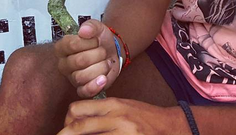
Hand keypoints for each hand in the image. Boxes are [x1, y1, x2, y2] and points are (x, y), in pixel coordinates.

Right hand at [54, 20, 120, 97]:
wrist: (112, 52)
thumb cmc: (100, 40)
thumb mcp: (97, 27)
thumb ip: (91, 26)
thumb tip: (83, 31)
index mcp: (62, 47)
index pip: (72, 44)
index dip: (88, 42)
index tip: (96, 39)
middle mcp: (64, 64)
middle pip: (79, 61)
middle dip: (97, 54)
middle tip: (103, 50)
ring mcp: (72, 78)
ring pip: (83, 76)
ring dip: (101, 67)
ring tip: (106, 61)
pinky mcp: (82, 89)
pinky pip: (84, 92)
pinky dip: (95, 85)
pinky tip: (103, 78)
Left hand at [57, 98, 176, 133]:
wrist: (169, 126)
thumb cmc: (144, 116)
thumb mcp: (123, 106)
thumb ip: (103, 111)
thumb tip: (79, 119)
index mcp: (112, 104)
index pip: (79, 108)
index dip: (67, 119)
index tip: (65, 127)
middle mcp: (115, 117)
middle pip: (80, 127)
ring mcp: (123, 133)